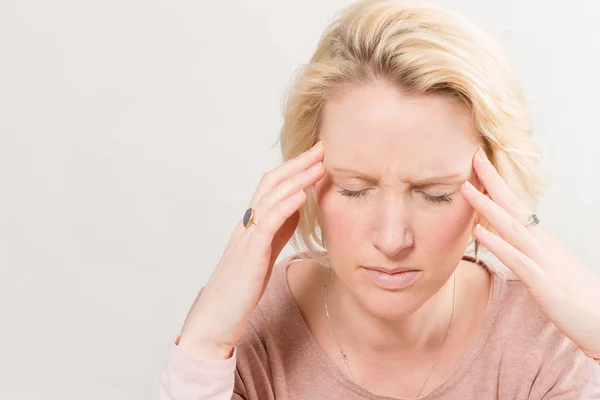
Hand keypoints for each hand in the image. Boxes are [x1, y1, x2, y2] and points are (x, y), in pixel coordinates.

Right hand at [177, 140, 324, 359]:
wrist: (214, 320)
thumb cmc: (238, 290)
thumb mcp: (263, 254)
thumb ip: (277, 231)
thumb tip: (296, 209)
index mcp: (251, 225)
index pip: (272, 187)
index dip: (294, 169)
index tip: (317, 156)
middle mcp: (246, 225)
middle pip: (271, 183)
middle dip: (297, 164)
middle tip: (321, 148)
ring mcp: (245, 238)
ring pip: (270, 198)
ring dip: (297, 179)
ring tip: (318, 166)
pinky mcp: (249, 255)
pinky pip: (267, 224)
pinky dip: (285, 206)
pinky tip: (302, 195)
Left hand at [461, 147, 599, 359]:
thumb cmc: (575, 297)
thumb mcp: (548, 269)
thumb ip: (528, 253)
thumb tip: (508, 241)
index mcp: (542, 241)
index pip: (516, 206)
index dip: (498, 185)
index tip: (481, 163)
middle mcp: (542, 245)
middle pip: (513, 206)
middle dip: (492, 181)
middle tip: (474, 156)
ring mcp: (543, 262)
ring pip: (511, 227)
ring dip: (487, 206)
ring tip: (465, 188)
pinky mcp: (543, 283)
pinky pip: (516, 260)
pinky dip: (497, 244)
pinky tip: (478, 232)